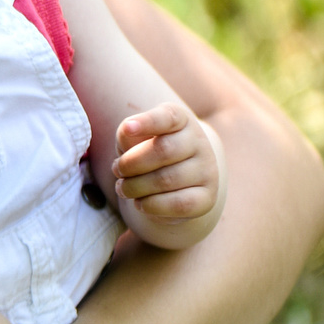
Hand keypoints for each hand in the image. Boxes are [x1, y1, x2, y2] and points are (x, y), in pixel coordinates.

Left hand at [112, 102, 219, 247]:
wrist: (174, 182)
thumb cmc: (147, 152)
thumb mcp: (135, 138)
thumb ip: (128, 134)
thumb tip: (127, 133)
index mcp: (181, 120)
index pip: (168, 117)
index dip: (147, 122)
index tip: (127, 128)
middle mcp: (199, 142)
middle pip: (164, 150)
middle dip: (131, 163)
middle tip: (116, 170)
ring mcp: (207, 170)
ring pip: (167, 179)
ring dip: (136, 187)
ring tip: (123, 188)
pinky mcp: (208, 198)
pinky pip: (178, 204)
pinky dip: (152, 205)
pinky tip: (140, 203)